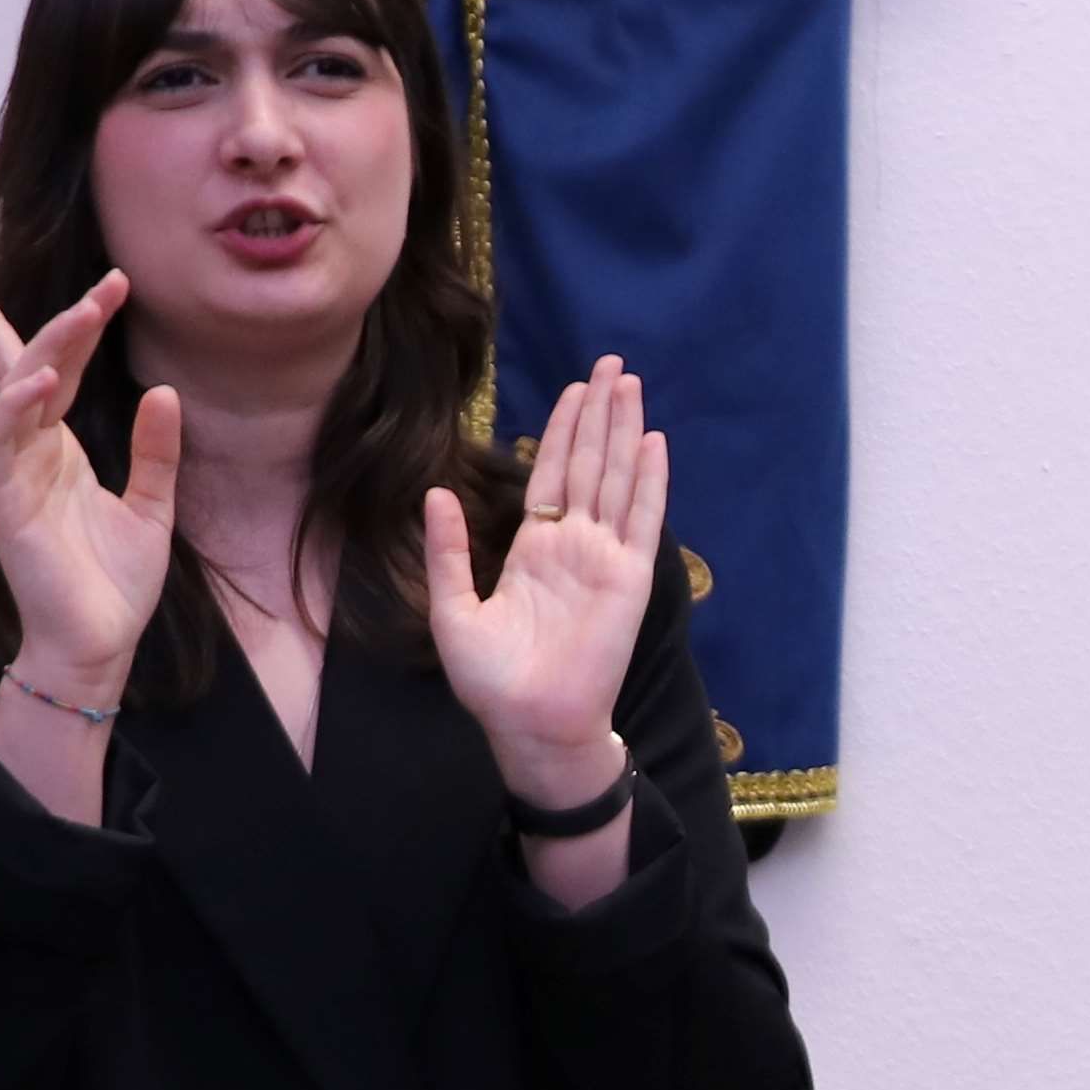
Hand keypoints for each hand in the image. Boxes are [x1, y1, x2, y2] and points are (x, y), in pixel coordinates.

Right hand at [0, 270, 172, 688]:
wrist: (98, 645)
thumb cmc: (114, 582)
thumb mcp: (152, 505)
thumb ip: (155, 451)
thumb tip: (163, 391)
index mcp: (59, 449)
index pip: (48, 372)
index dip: (63, 326)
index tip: (105, 282)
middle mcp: (31, 453)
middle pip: (33, 368)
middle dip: (64, 323)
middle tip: (108, 285)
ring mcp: (12, 474)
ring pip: (16, 393)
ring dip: (44, 349)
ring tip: (84, 315)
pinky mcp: (3, 503)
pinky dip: (14, 408)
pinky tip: (40, 379)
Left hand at [428, 354, 666, 799]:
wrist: (530, 726)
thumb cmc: (491, 681)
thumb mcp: (453, 609)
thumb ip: (449, 550)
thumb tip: (435, 492)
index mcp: (535, 550)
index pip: (553, 474)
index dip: (564, 430)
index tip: (575, 388)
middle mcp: (575, 546)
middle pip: (591, 464)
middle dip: (600, 413)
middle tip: (610, 363)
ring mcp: (605, 559)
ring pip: (618, 479)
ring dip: (625, 431)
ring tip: (631, 384)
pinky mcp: (629, 579)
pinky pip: (642, 520)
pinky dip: (650, 480)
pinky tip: (654, 442)